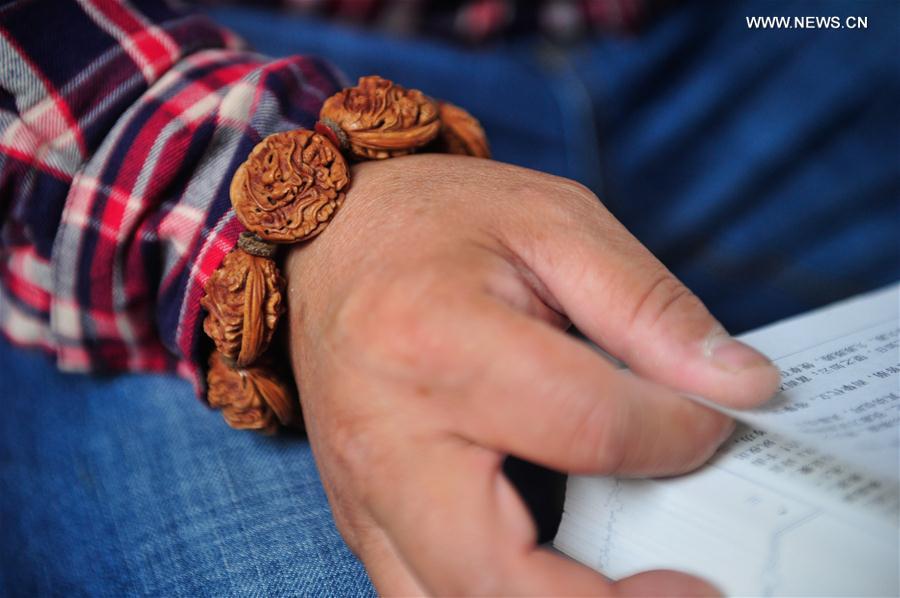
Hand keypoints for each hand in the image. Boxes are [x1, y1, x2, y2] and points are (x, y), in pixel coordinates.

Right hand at [285, 155, 779, 595]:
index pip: (587, 427)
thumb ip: (650, 307)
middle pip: (503, 573)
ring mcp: (362, 488)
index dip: (678, 433)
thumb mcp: (552, 223)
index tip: (714, 418)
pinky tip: (556, 574)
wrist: (324, 236)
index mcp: (439, 341)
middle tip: (694, 585)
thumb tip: (739, 385)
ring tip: (634, 588)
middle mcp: (387, 436)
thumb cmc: (433, 220)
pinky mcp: (359, 512)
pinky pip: (422, 595)